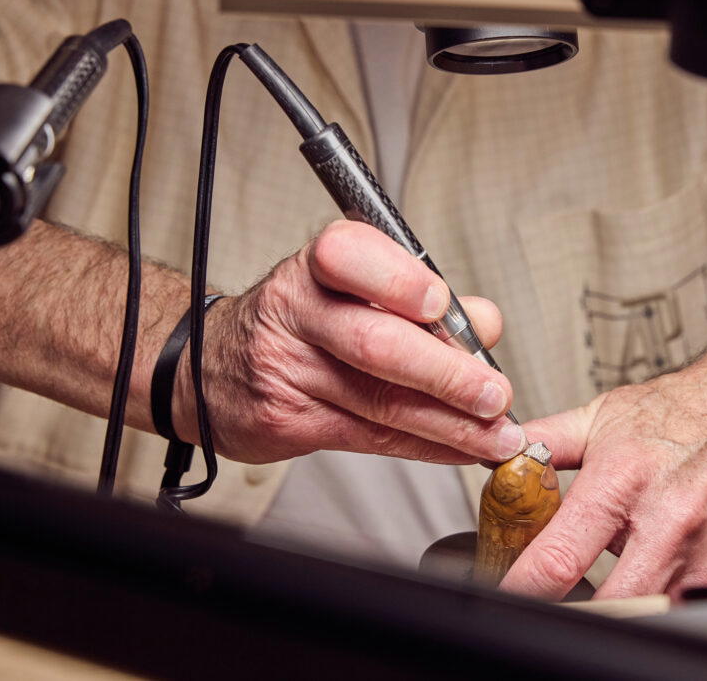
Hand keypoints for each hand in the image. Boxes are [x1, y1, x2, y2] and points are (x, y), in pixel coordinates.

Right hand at [171, 220, 526, 464]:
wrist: (210, 366)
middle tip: (494, 394)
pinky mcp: (288, 420)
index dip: (398, 279)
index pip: (348, 255)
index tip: (441, 305)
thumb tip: (485, 324)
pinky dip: (426, 446)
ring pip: (378, 401)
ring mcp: (286, 370)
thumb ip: (423, 301)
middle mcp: (295, 312)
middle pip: (373, 342)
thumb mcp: (351, 289)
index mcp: (316, 267)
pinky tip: (461, 449)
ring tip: (496, 435)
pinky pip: (370, 438)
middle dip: (445, 373)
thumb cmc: (301, 321)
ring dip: (450, 424)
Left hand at [502, 317, 706, 600]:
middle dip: (578, 608)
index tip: (510, 591)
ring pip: (652, 610)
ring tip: (615, 574)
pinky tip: (658, 567)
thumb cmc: (686, 409)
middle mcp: (670, 518)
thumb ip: (546, 441)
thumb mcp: (603, 414)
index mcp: (625, 477)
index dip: (524, 586)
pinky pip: (691, 603)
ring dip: (626, 601)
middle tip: (562, 595)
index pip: (561, 556)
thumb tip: (500, 457)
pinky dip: (667, 594)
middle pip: (609, 604)